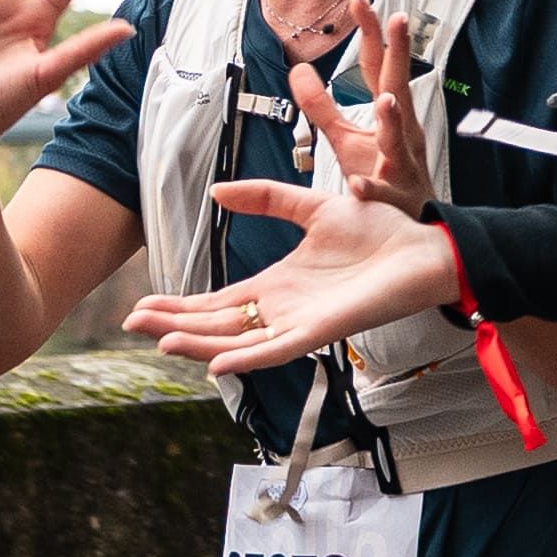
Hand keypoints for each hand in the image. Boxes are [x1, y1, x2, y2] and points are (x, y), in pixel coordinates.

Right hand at [122, 60, 453, 373]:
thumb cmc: (380, 232)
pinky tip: (216, 364)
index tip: (141, 306)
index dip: (179, 305)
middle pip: (217, 325)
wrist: (424, 246)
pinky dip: (247, 357)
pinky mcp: (324, 331)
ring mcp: (301, 323)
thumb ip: (267, 199)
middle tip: (132, 323)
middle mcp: (283, 310)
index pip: (217, 302)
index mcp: (278, 285)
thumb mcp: (312, 207)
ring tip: (161, 342)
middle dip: (174, 325)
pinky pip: (278, 350)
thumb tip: (217, 192)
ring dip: (199, 344)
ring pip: (238, 342)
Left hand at [306, 1, 438, 210]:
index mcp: (391, 116)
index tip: (362, 1)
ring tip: (385, 100)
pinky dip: (371, 187)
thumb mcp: (348, 138)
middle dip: (399, 54)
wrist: (415, 226)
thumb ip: (322, 105)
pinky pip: (381, 191)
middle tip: (398, 20)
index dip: (372, 34)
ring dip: (393, 119)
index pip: (379, 68)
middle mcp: (401, 134)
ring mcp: (401, 165)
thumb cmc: (386, 178)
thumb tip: (298, 71)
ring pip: (398, 139)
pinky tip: (358, 183)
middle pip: (399, 87)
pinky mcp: (394, 199)